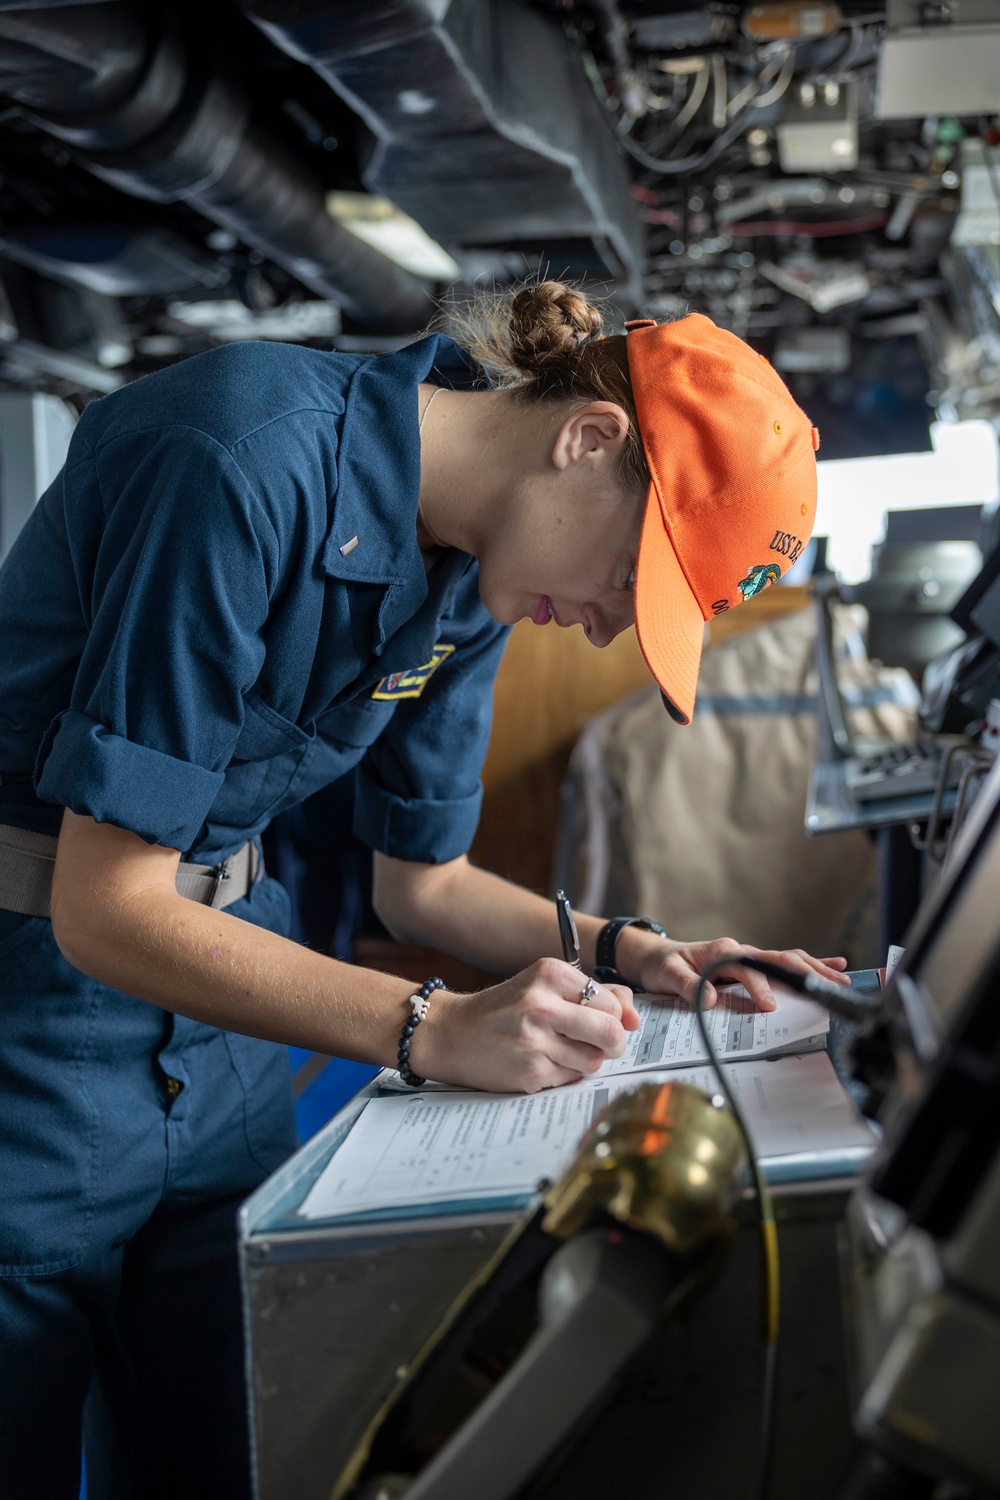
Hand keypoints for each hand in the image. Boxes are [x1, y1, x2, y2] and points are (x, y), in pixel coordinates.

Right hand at [414, 958, 637, 1093]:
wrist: (452, 1033)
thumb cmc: (505, 1009)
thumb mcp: (545, 987)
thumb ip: (595, 993)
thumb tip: (635, 1016)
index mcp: (551, 974)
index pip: (613, 1002)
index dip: (615, 1017)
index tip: (603, 1021)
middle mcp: (542, 1004)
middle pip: (611, 1033)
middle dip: (614, 1043)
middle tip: (601, 1044)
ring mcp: (535, 1040)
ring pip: (595, 1060)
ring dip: (587, 1060)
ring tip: (562, 1051)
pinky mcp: (531, 1072)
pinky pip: (572, 1078)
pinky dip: (565, 1073)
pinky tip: (542, 1062)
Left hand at [630, 936, 849, 1012]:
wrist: (658, 957)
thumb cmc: (664, 965)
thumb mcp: (667, 975)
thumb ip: (687, 986)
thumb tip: (710, 998)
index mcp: (722, 951)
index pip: (748, 969)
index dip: (759, 987)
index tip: (769, 1006)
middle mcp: (740, 951)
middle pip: (779, 959)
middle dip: (806, 972)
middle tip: (830, 987)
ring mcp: (748, 957)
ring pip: (787, 959)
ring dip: (815, 968)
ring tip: (842, 978)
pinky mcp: (751, 965)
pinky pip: (783, 963)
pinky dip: (809, 964)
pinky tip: (833, 966)